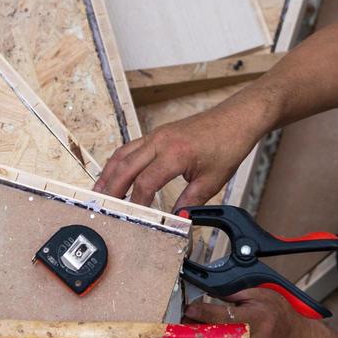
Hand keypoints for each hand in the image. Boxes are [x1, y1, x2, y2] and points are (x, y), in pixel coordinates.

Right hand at [93, 101, 266, 208]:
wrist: (237, 118)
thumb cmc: (228, 143)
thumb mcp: (213, 180)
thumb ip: (191, 201)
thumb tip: (177, 219)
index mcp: (174, 153)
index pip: (145, 183)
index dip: (137, 203)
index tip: (134, 218)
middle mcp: (160, 141)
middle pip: (125, 167)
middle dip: (112, 190)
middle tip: (102, 207)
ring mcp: (156, 135)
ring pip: (122, 155)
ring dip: (109, 174)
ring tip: (99, 192)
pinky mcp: (158, 133)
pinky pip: (130, 147)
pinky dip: (119, 162)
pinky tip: (115, 173)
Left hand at [182, 288, 327, 337]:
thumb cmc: (279, 315)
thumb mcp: (264, 294)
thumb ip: (237, 293)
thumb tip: (210, 291)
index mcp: (258, 319)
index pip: (225, 318)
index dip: (203, 313)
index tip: (190, 307)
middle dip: (193, 330)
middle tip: (182, 318)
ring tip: (182, 329)